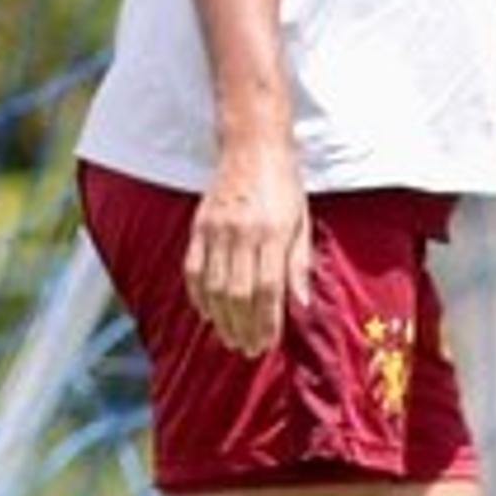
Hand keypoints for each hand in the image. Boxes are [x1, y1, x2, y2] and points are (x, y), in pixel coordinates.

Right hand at [184, 137, 309, 357]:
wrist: (252, 147)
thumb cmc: (284, 186)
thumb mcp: (302, 222)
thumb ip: (299, 265)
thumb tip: (301, 305)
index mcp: (275, 232)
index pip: (269, 288)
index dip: (267, 321)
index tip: (267, 343)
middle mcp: (244, 232)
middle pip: (240, 293)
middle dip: (244, 327)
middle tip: (248, 348)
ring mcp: (218, 228)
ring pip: (215, 286)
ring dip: (222, 318)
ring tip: (230, 337)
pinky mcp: (199, 225)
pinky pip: (194, 269)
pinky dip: (198, 294)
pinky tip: (206, 312)